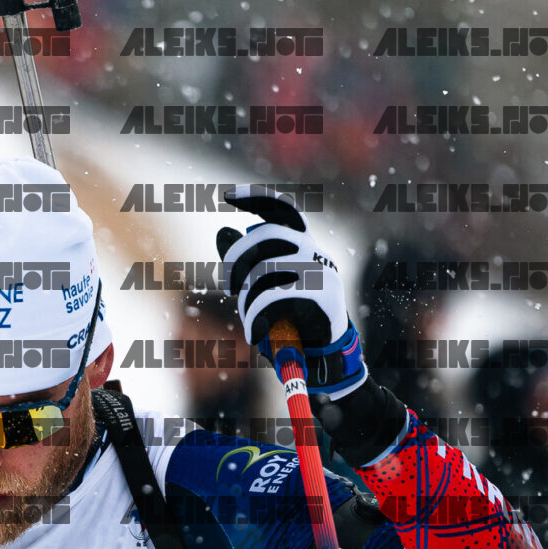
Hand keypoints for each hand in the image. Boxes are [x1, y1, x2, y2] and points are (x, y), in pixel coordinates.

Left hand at [214, 184, 366, 398]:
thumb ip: (245, 262)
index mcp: (300, 244)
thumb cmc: (290, 318)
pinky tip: (254, 334)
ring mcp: (321, 270)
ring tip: (250, 319)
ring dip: (247, 300)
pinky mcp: (323, 294)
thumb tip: (223, 232)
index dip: (255, 197)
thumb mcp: (264, 287)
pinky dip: (256, 318)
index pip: (280, 209)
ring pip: (265, 270)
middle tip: (229, 287)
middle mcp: (313, 250)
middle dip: (235, 261)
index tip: (225, 196)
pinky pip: (275, 297)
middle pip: (264, 237)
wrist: (324, 353)